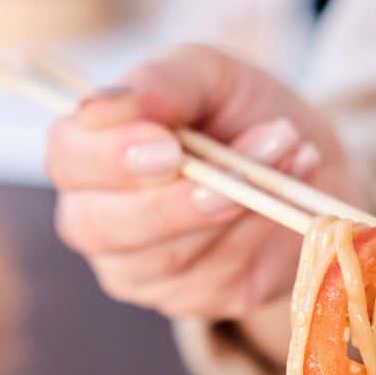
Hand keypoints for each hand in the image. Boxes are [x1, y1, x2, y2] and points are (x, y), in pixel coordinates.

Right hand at [46, 44, 361, 318]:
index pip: (67, 158)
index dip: (111, 157)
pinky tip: (287, 195)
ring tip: (287, 153)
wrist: (308, 158)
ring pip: (166, 257)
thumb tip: (99, 104)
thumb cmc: (238, 112)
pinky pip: (215, 277)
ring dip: (235, 207)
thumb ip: (160, 83)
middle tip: (236, 175)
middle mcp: (95, 218)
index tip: (170, 145)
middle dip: (173, 202)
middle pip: (99, 226)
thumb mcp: (209, 75)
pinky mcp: (189, 299)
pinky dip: (259, 231)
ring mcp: (138, 269)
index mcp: (86, 154)